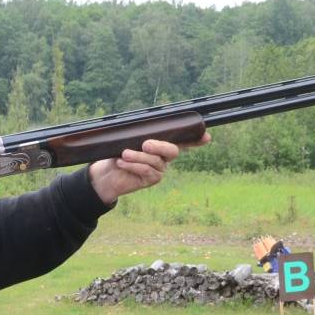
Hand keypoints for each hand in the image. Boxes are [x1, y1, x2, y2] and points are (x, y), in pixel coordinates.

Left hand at [87, 133, 211, 204]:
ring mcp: (160, 169)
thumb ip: (138, 135)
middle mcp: (165, 157)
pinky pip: (147, 171)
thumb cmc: (118, 153)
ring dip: (138, 156)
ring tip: (124, 154)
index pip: (183, 140)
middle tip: (145, 144)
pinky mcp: (152, 179)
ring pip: (155, 161)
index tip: (206, 136)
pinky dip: (133, 165)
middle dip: (160, 146)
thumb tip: (142, 135)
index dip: (196, 139)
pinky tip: (122, 162)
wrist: (107, 174)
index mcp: (161, 143)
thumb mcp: (127, 141)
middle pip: (173, 150)